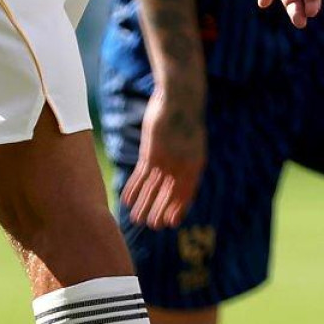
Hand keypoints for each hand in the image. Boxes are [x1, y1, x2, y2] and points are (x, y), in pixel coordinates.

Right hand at [120, 75, 206, 228]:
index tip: (171, 222)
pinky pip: (140, 176)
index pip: (187, 193)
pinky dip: (133, 189)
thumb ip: (186, 156)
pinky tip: (126, 200)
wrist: (181, 98)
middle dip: (159, 211)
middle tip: (152, 226)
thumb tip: (180, 168)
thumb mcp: (192, 139)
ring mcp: (166, 160)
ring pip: (152, 189)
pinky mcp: (151, 153)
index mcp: (196, 164)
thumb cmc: (187, 117)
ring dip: (144, 205)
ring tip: (137, 220)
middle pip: (169, 195)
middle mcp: (182, 165)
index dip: (178, 208)